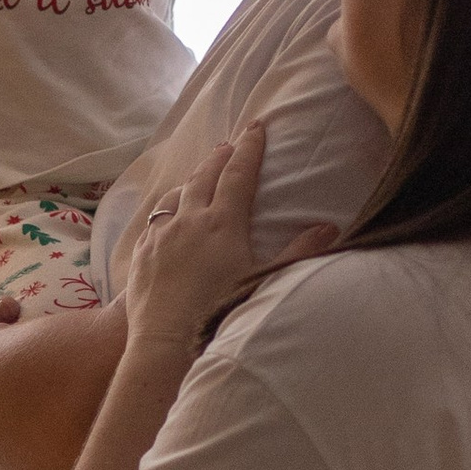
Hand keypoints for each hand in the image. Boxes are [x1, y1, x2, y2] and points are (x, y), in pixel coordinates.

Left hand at [117, 126, 336, 360]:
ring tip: (199, 174)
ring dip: (191, 180)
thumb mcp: (264, 282)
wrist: (167, 342)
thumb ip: (297, 253)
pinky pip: (154, 220)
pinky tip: (168, 213)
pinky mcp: (142, 253)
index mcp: (223, 223)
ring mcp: (160, 236)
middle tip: (229, 145)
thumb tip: (329, 228)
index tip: (256, 127)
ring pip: (176, 195)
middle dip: (219, 157)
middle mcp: (189, 220)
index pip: (238, 174)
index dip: (250, 149)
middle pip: (204, 177)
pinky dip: (166, 208)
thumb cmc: (220, 314)